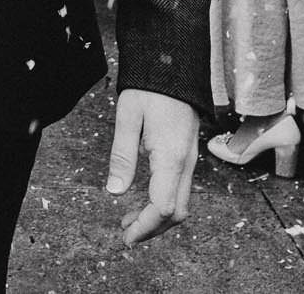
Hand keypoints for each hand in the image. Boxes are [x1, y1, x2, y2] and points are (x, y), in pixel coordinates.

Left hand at [105, 89, 196, 244]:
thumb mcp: (127, 118)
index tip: (125, 236)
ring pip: (180, 203)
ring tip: (129, 221)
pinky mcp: (188, 155)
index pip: (161, 207)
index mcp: (171, 157)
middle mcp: (186, 163)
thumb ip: (122, 156)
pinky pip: (180, 189)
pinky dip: (163, 203)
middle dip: (151, 229)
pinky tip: (143, 201)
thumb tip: (114, 191)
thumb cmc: (149, 89)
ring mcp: (190, 160)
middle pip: (175, 212)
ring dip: (157, 218)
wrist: (175, 67)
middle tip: (126, 234)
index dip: (144, 227)